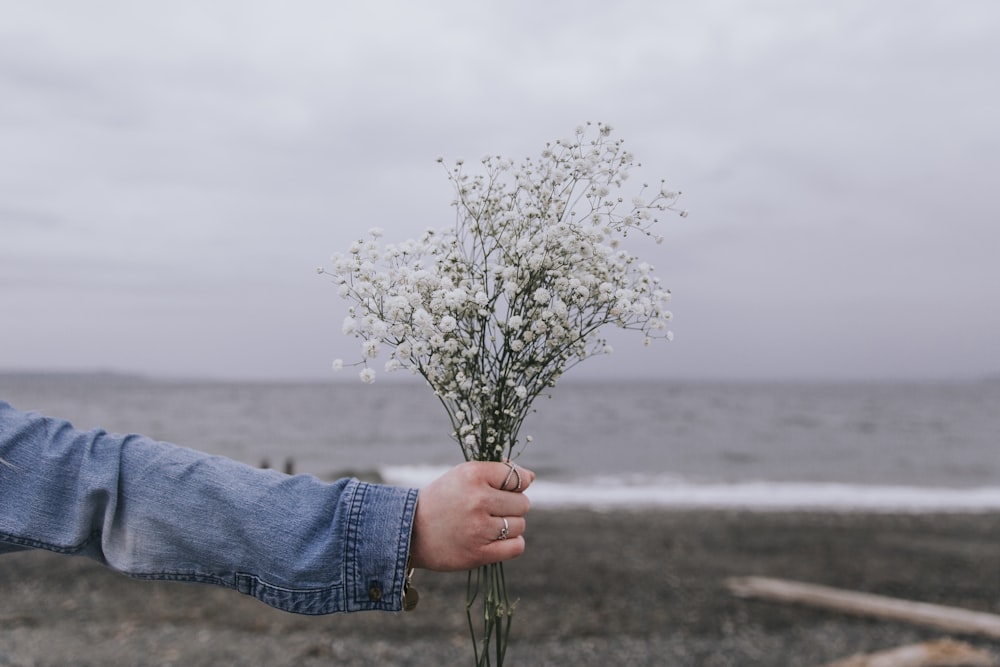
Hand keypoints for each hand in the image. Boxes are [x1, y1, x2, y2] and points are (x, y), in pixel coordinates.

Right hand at [409, 461, 534, 570]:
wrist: (410, 531)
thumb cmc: (443, 499)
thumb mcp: (463, 475)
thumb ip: (497, 472)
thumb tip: (530, 477)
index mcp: (473, 475)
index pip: (517, 478)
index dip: (516, 484)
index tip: (503, 489)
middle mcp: (477, 500)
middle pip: (523, 503)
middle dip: (512, 506)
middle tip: (491, 510)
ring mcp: (478, 528)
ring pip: (520, 525)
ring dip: (510, 526)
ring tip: (489, 525)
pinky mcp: (479, 554)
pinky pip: (517, 547)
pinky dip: (512, 544)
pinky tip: (497, 539)